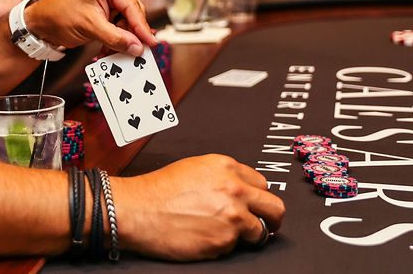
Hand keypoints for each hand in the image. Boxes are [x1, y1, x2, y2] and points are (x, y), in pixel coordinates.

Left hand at [24, 0, 154, 54]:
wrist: (40, 22)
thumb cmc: (58, 15)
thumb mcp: (89, 26)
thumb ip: (115, 37)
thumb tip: (137, 48)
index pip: (131, 4)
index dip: (141, 26)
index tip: (150, 43)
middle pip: (132, 14)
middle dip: (131, 34)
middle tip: (136, 53)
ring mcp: (108, 1)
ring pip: (126, 23)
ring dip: (122, 41)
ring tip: (114, 54)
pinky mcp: (104, 13)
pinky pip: (117, 28)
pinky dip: (114, 41)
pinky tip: (107, 52)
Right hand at [115, 154, 284, 260]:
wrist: (137, 209)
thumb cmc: (157, 190)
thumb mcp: (193, 168)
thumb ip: (222, 177)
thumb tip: (241, 190)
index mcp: (226, 166)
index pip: (262, 184)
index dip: (256, 197)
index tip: (254, 206)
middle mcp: (234, 188)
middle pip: (275, 207)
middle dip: (271, 218)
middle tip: (264, 226)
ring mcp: (232, 215)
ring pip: (260, 230)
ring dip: (248, 234)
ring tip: (226, 234)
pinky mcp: (225, 239)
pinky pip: (237, 246)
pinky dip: (225, 245)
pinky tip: (206, 237)